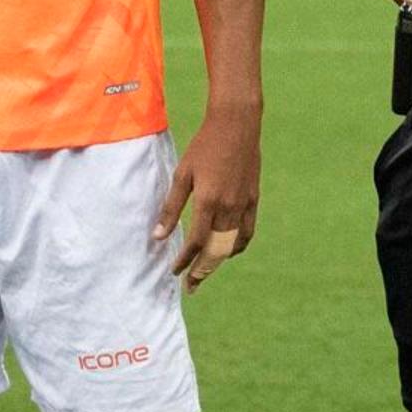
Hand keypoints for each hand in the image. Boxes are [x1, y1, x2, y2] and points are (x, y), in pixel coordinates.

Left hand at [156, 106, 261, 291]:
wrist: (237, 125)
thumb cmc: (204, 146)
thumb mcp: (183, 174)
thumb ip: (171, 207)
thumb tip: (158, 236)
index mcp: (208, 201)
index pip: (195, 243)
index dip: (184, 261)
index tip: (174, 272)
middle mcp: (228, 208)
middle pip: (215, 251)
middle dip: (201, 271)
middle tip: (190, 287)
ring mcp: (243, 205)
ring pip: (232, 246)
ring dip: (218, 262)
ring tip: (205, 271)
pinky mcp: (253, 200)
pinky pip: (247, 233)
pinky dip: (237, 247)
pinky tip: (228, 251)